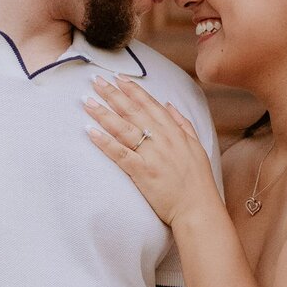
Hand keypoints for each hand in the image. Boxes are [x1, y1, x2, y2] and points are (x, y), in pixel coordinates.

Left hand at [82, 76, 216, 227]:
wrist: (198, 208)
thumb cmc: (198, 181)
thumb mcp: (196, 146)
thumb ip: (183, 123)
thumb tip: (169, 104)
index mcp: (175, 131)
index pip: (150, 104)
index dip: (133, 90)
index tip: (118, 77)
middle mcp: (163, 139)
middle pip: (133, 111)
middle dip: (113, 94)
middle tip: (96, 81)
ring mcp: (152, 155)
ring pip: (124, 129)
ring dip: (104, 113)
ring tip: (88, 102)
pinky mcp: (142, 172)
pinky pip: (119, 154)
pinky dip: (104, 142)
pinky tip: (90, 132)